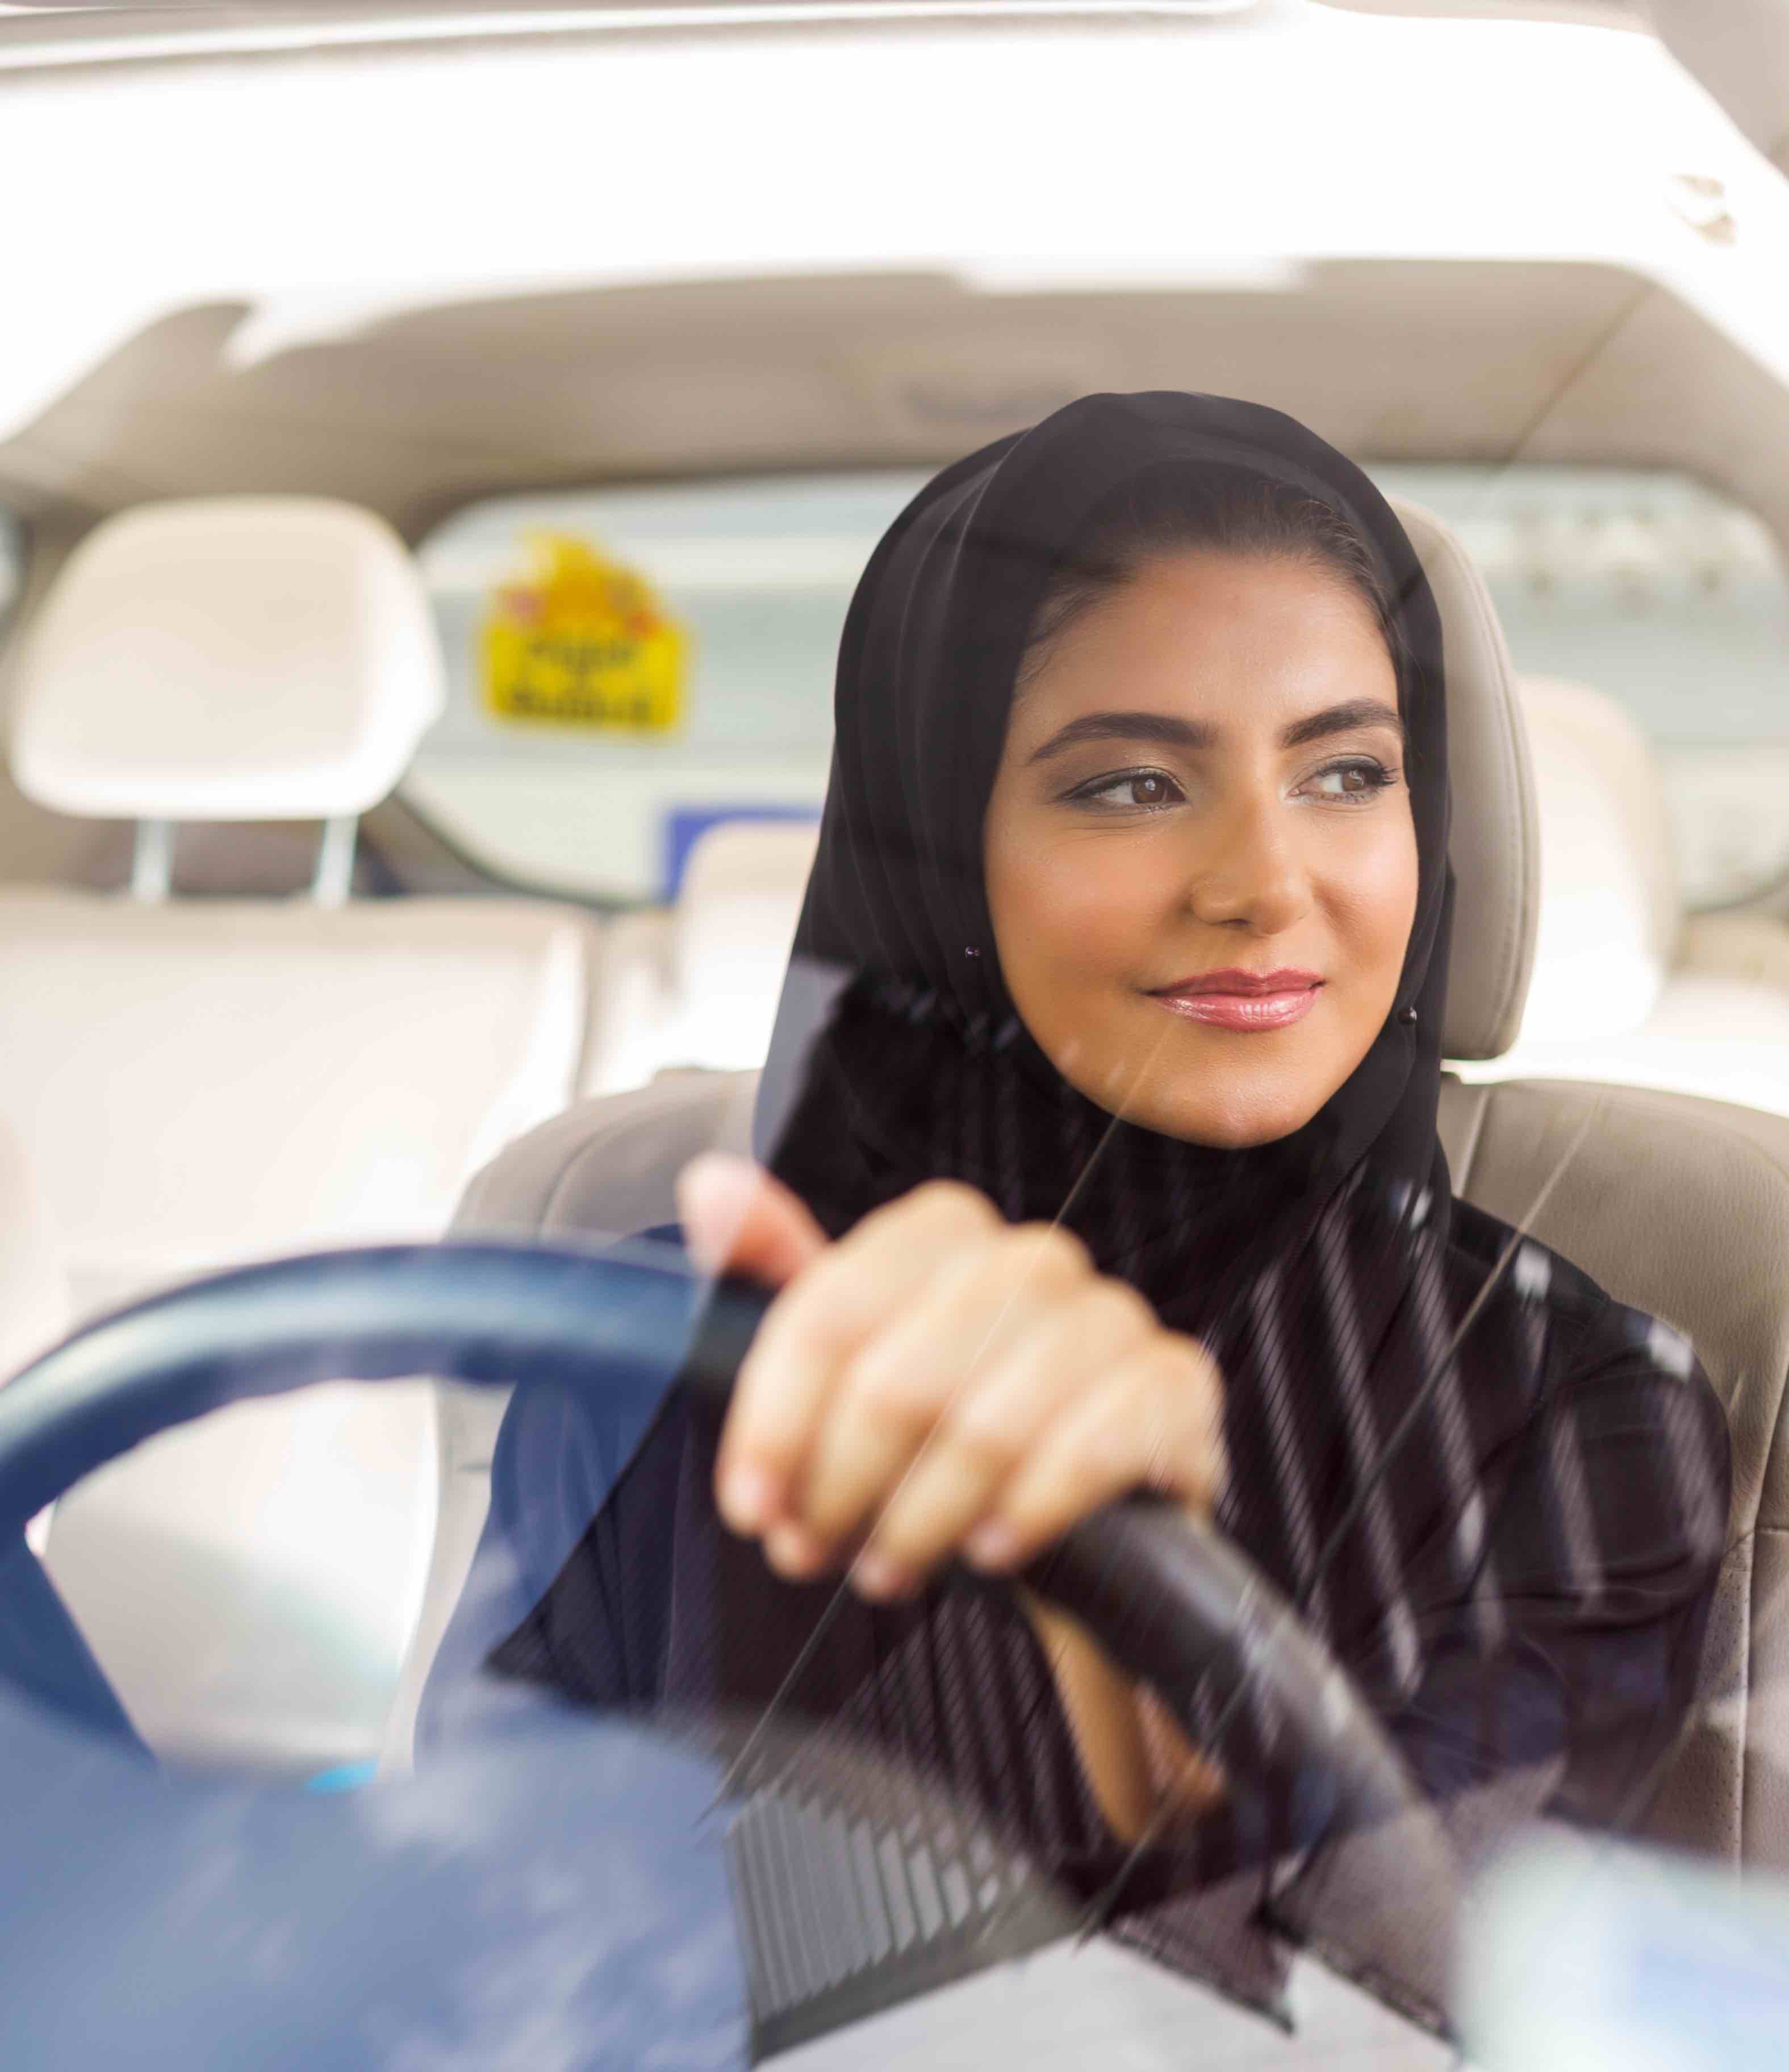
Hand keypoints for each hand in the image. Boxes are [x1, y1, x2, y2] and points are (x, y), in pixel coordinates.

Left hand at [677, 1155, 1225, 1601]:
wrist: (1088, 1538)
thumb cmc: (950, 1451)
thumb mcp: (856, 1379)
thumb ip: (788, 1287)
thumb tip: (709, 1183)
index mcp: (945, 1236)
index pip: (832, 1308)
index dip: (776, 1418)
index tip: (750, 1506)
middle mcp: (1034, 1260)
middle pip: (898, 1376)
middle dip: (841, 1485)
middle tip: (816, 1552)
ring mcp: (1115, 1321)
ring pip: (986, 1422)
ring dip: (921, 1518)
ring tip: (889, 1568)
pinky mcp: (1178, 1390)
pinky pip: (1091, 1448)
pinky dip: (1028, 1510)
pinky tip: (993, 1553)